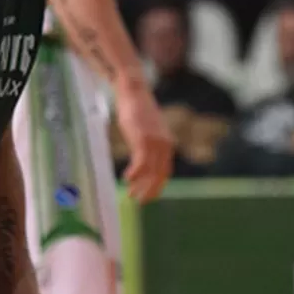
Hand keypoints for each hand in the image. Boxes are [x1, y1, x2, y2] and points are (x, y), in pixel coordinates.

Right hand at [116, 83, 174, 202]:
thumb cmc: (137, 110)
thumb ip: (147, 144)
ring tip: (131, 195)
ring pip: (151, 171)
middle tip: (140, 202)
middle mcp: (164, 145)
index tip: (149, 197)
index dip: (158, 186)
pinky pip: (141, 161)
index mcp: (166, 144)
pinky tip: (127, 180)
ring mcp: (154, 142)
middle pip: (159, 175)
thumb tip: (142, 156)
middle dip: (150, 190)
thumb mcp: (146, 130)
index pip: (165, 172)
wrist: (134, 91)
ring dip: (141, 186)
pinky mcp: (143, 138)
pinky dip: (135, 173)